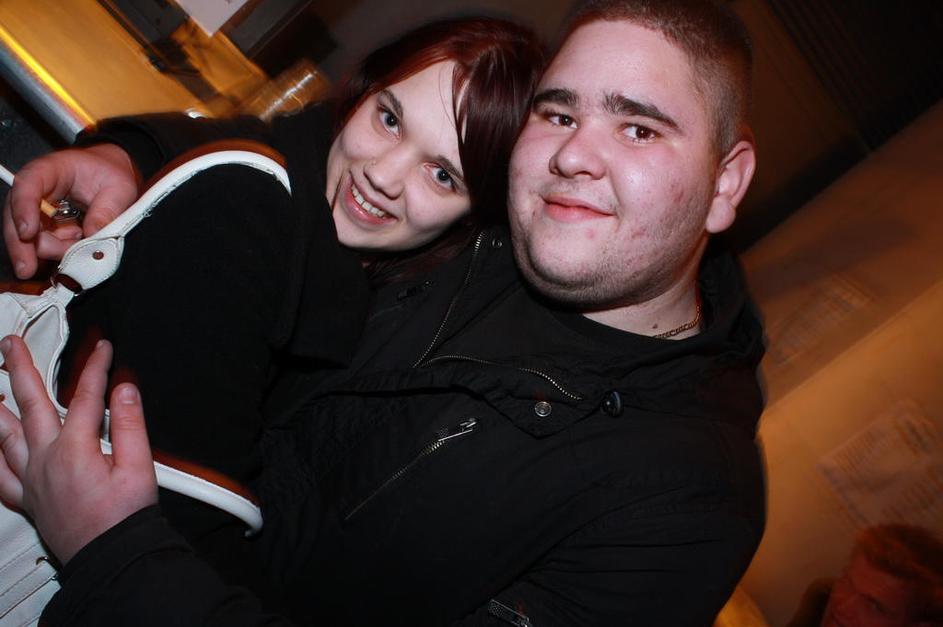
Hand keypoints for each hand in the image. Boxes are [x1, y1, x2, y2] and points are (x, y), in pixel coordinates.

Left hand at [0, 336, 156, 563]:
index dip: (94, 368)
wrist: (110, 557)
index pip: (83, 396)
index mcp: (74, 449)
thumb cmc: (125, 518)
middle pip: (30, 404)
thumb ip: (128, 424)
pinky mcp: (27, 498)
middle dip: (20, 369)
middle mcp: (45, 460)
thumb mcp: (139, 467)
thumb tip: (123, 389)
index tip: (102, 348)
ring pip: (4, 435)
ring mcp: (31, 479)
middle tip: (9, 345)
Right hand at [3, 144, 139, 277]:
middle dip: (21, 245)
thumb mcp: (120, 188)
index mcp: (51, 169)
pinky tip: (75, 247)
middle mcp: (37, 189)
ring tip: (78, 247)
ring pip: (29, 236)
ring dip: (51, 251)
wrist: (110, 174)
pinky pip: (44, 245)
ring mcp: (37, 209)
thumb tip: (93, 236)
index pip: (28, 184)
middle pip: (17, 215)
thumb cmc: (111, 174)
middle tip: (27, 269)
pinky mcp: (44, 226)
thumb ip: (108, 211)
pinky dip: (59, 253)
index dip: (24, 208)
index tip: (27, 232)